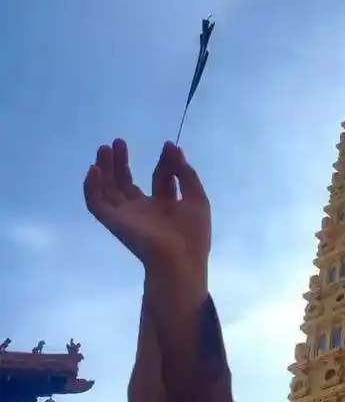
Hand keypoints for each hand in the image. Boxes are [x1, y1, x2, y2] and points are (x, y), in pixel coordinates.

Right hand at [84, 139, 210, 278]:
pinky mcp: (113, 222)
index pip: (160, 179)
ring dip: (105, 168)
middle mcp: (144, 211)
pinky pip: (96, 203)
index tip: (168, 147)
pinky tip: (94, 169)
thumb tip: (172, 146)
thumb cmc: (192, 232)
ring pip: (108, 189)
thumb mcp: (196, 197)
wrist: (180, 259)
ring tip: (104, 148)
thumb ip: (185, 173)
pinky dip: (91, 186)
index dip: (164, 163)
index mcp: (166, 207)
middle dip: (122, 162)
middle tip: (118, 142)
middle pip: (127, 183)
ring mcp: (127, 216)